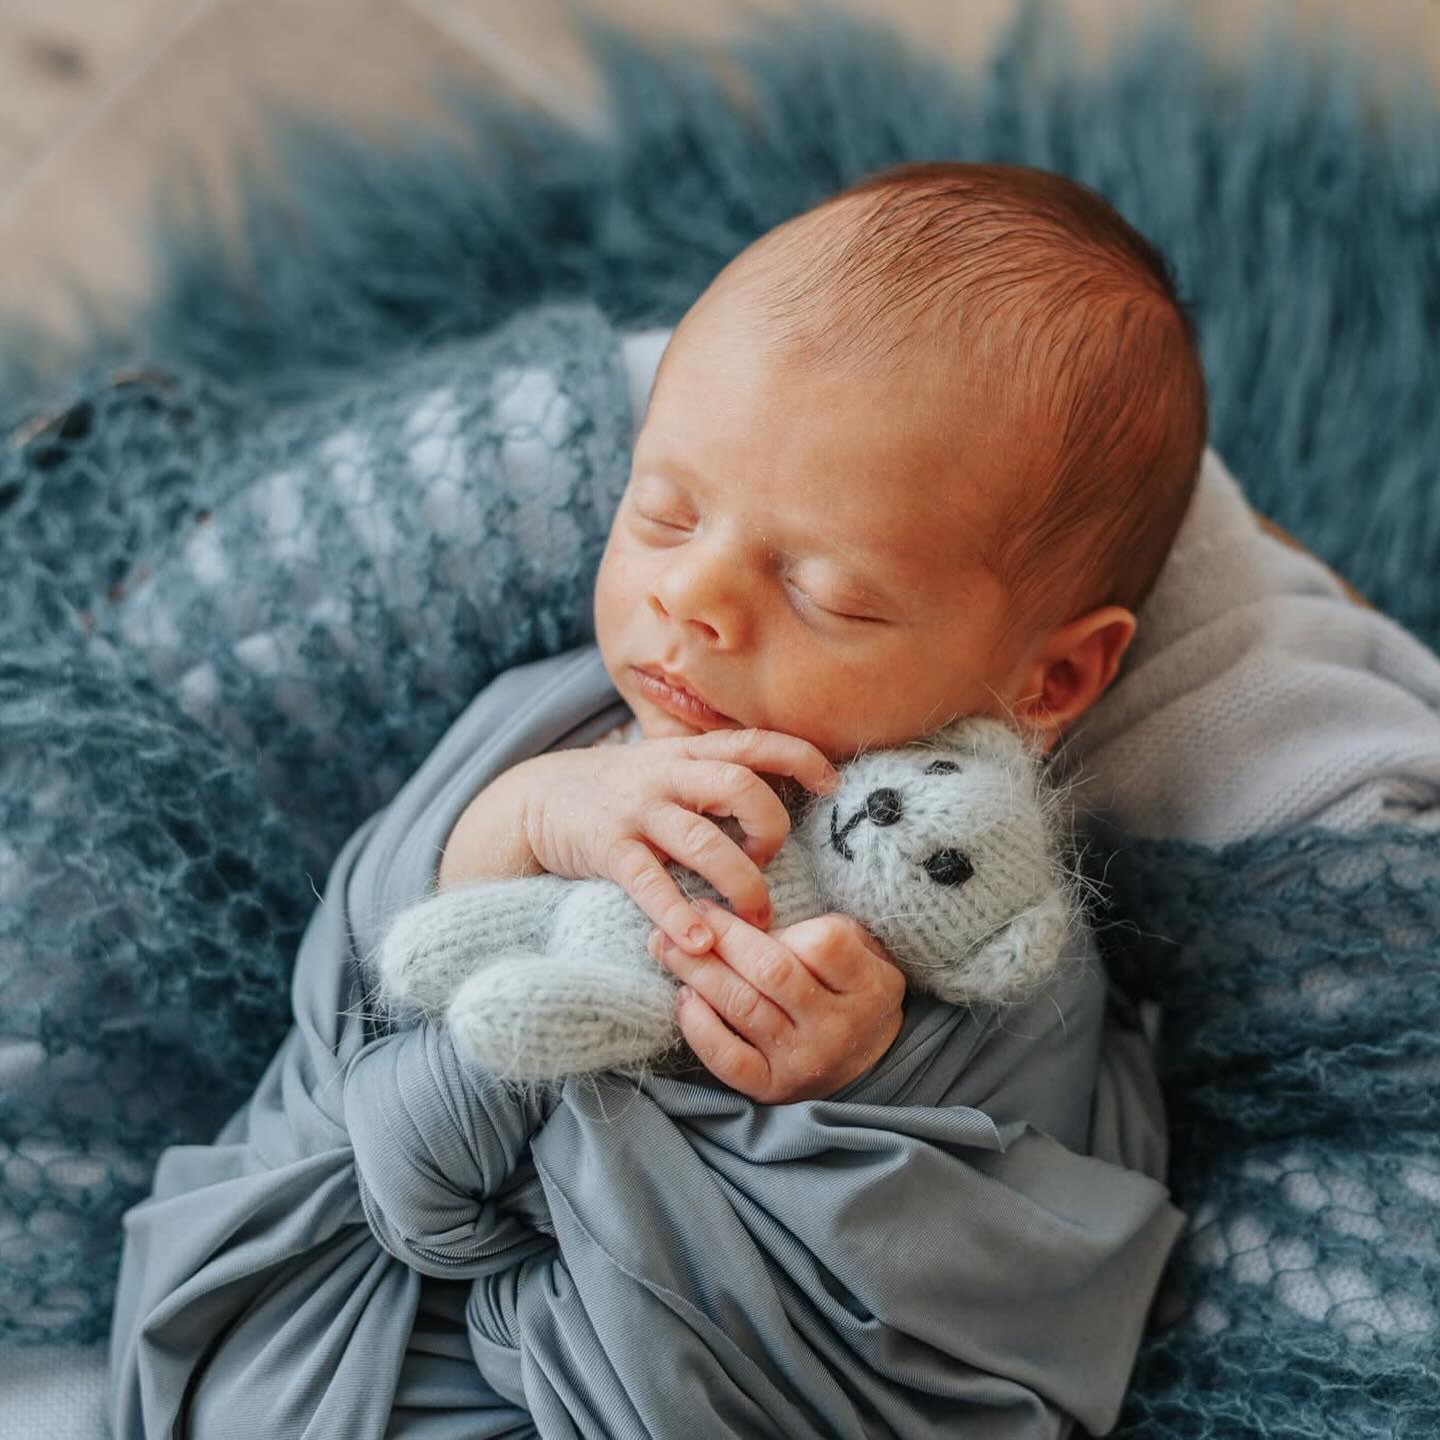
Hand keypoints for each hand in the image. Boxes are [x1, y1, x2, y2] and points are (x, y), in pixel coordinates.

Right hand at [522, 730, 837, 956]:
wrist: (536, 800)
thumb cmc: (620, 790)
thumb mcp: (667, 766)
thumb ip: (714, 772)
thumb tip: (784, 787)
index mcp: (688, 753)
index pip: (753, 741)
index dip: (799, 756)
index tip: (831, 783)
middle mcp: (667, 775)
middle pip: (740, 786)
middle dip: (772, 828)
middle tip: (768, 862)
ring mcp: (637, 811)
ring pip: (704, 841)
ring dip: (741, 883)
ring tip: (754, 919)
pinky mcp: (608, 849)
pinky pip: (650, 883)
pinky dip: (679, 915)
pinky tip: (700, 943)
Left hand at [646, 897, 906, 1102]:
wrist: (869, 1061)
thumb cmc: (851, 987)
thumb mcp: (862, 951)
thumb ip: (818, 930)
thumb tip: (744, 916)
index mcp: (867, 985)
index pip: (823, 944)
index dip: (776, 922)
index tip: (734, 901)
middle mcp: (836, 1026)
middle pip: (771, 973)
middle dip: (722, 937)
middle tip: (687, 913)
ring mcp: (803, 1060)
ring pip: (744, 1008)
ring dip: (698, 972)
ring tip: (668, 946)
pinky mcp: (771, 1088)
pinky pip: (728, 1058)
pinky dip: (699, 1026)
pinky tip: (684, 998)